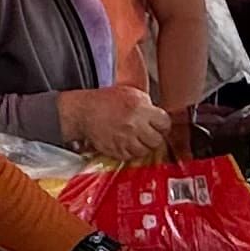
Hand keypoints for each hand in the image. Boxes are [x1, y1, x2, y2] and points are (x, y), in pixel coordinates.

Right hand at [54, 87, 172, 163]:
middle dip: (154, 137)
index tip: (159, 125)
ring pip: (145, 151)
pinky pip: (131, 156)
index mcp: (140, 108)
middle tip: (149, 133)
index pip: (165, 123)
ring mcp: (125, 139)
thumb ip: (148, 106)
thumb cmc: (107, 101)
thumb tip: (160, 118)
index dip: (162, 125)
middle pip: (157, 140)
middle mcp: (134, 124)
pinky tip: (126, 143)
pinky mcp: (116, 150)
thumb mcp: (132, 94)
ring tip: (137, 139)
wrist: (85, 111)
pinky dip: (130, 152)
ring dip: (143, 146)